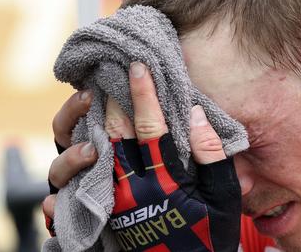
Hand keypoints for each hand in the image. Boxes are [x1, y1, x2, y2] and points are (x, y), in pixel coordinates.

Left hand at [43, 62, 240, 251]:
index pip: (149, 126)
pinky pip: (81, 177)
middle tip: (109, 70)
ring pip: (92, 151)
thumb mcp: (223, 198)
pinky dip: (76, 150)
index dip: (143, 92)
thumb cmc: (208, 235)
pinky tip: (80, 131)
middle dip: (111, 97)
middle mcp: (131, 188)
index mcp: (163, 180)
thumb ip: (210, 155)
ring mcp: (113, 200)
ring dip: (89, 119)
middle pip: (113, 133)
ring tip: (92, 95)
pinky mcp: (104, 211)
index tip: (137, 65)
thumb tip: (194, 113)